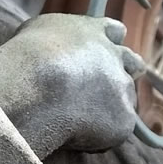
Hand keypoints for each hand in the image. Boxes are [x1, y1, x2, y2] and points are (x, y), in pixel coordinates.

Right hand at [0, 13, 144, 158]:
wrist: (36, 85)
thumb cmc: (29, 55)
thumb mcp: (42, 28)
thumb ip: (60, 35)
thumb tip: (56, 45)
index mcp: (95, 31)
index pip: (114, 31)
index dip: (110, 42)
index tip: (104, 50)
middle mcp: (115, 56)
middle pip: (133, 63)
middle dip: (126, 72)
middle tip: (108, 86)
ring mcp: (122, 87)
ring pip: (125, 98)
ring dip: (110, 106)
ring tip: (80, 117)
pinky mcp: (124, 119)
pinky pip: (116, 129)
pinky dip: (101, 134)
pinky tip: (76, 135)